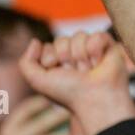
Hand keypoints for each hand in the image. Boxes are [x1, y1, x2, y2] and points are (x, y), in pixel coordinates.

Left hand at [20, 32, 134, 134]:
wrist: (95, 99)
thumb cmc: (68, 93)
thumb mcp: (36, 80)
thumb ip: (25, 61)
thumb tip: (36, 41)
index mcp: (59, 63)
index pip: (49, 45)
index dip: (50, 58)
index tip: (58, 74)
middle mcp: (75, 56)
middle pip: (62, 39)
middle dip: (66, 56)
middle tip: (76, 73)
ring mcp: (92, 50)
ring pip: (79, 35)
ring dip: (81, 55)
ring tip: (90, 70)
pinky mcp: (109, 47)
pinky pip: (98, 36)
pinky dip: (96, 49)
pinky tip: (99, 63)